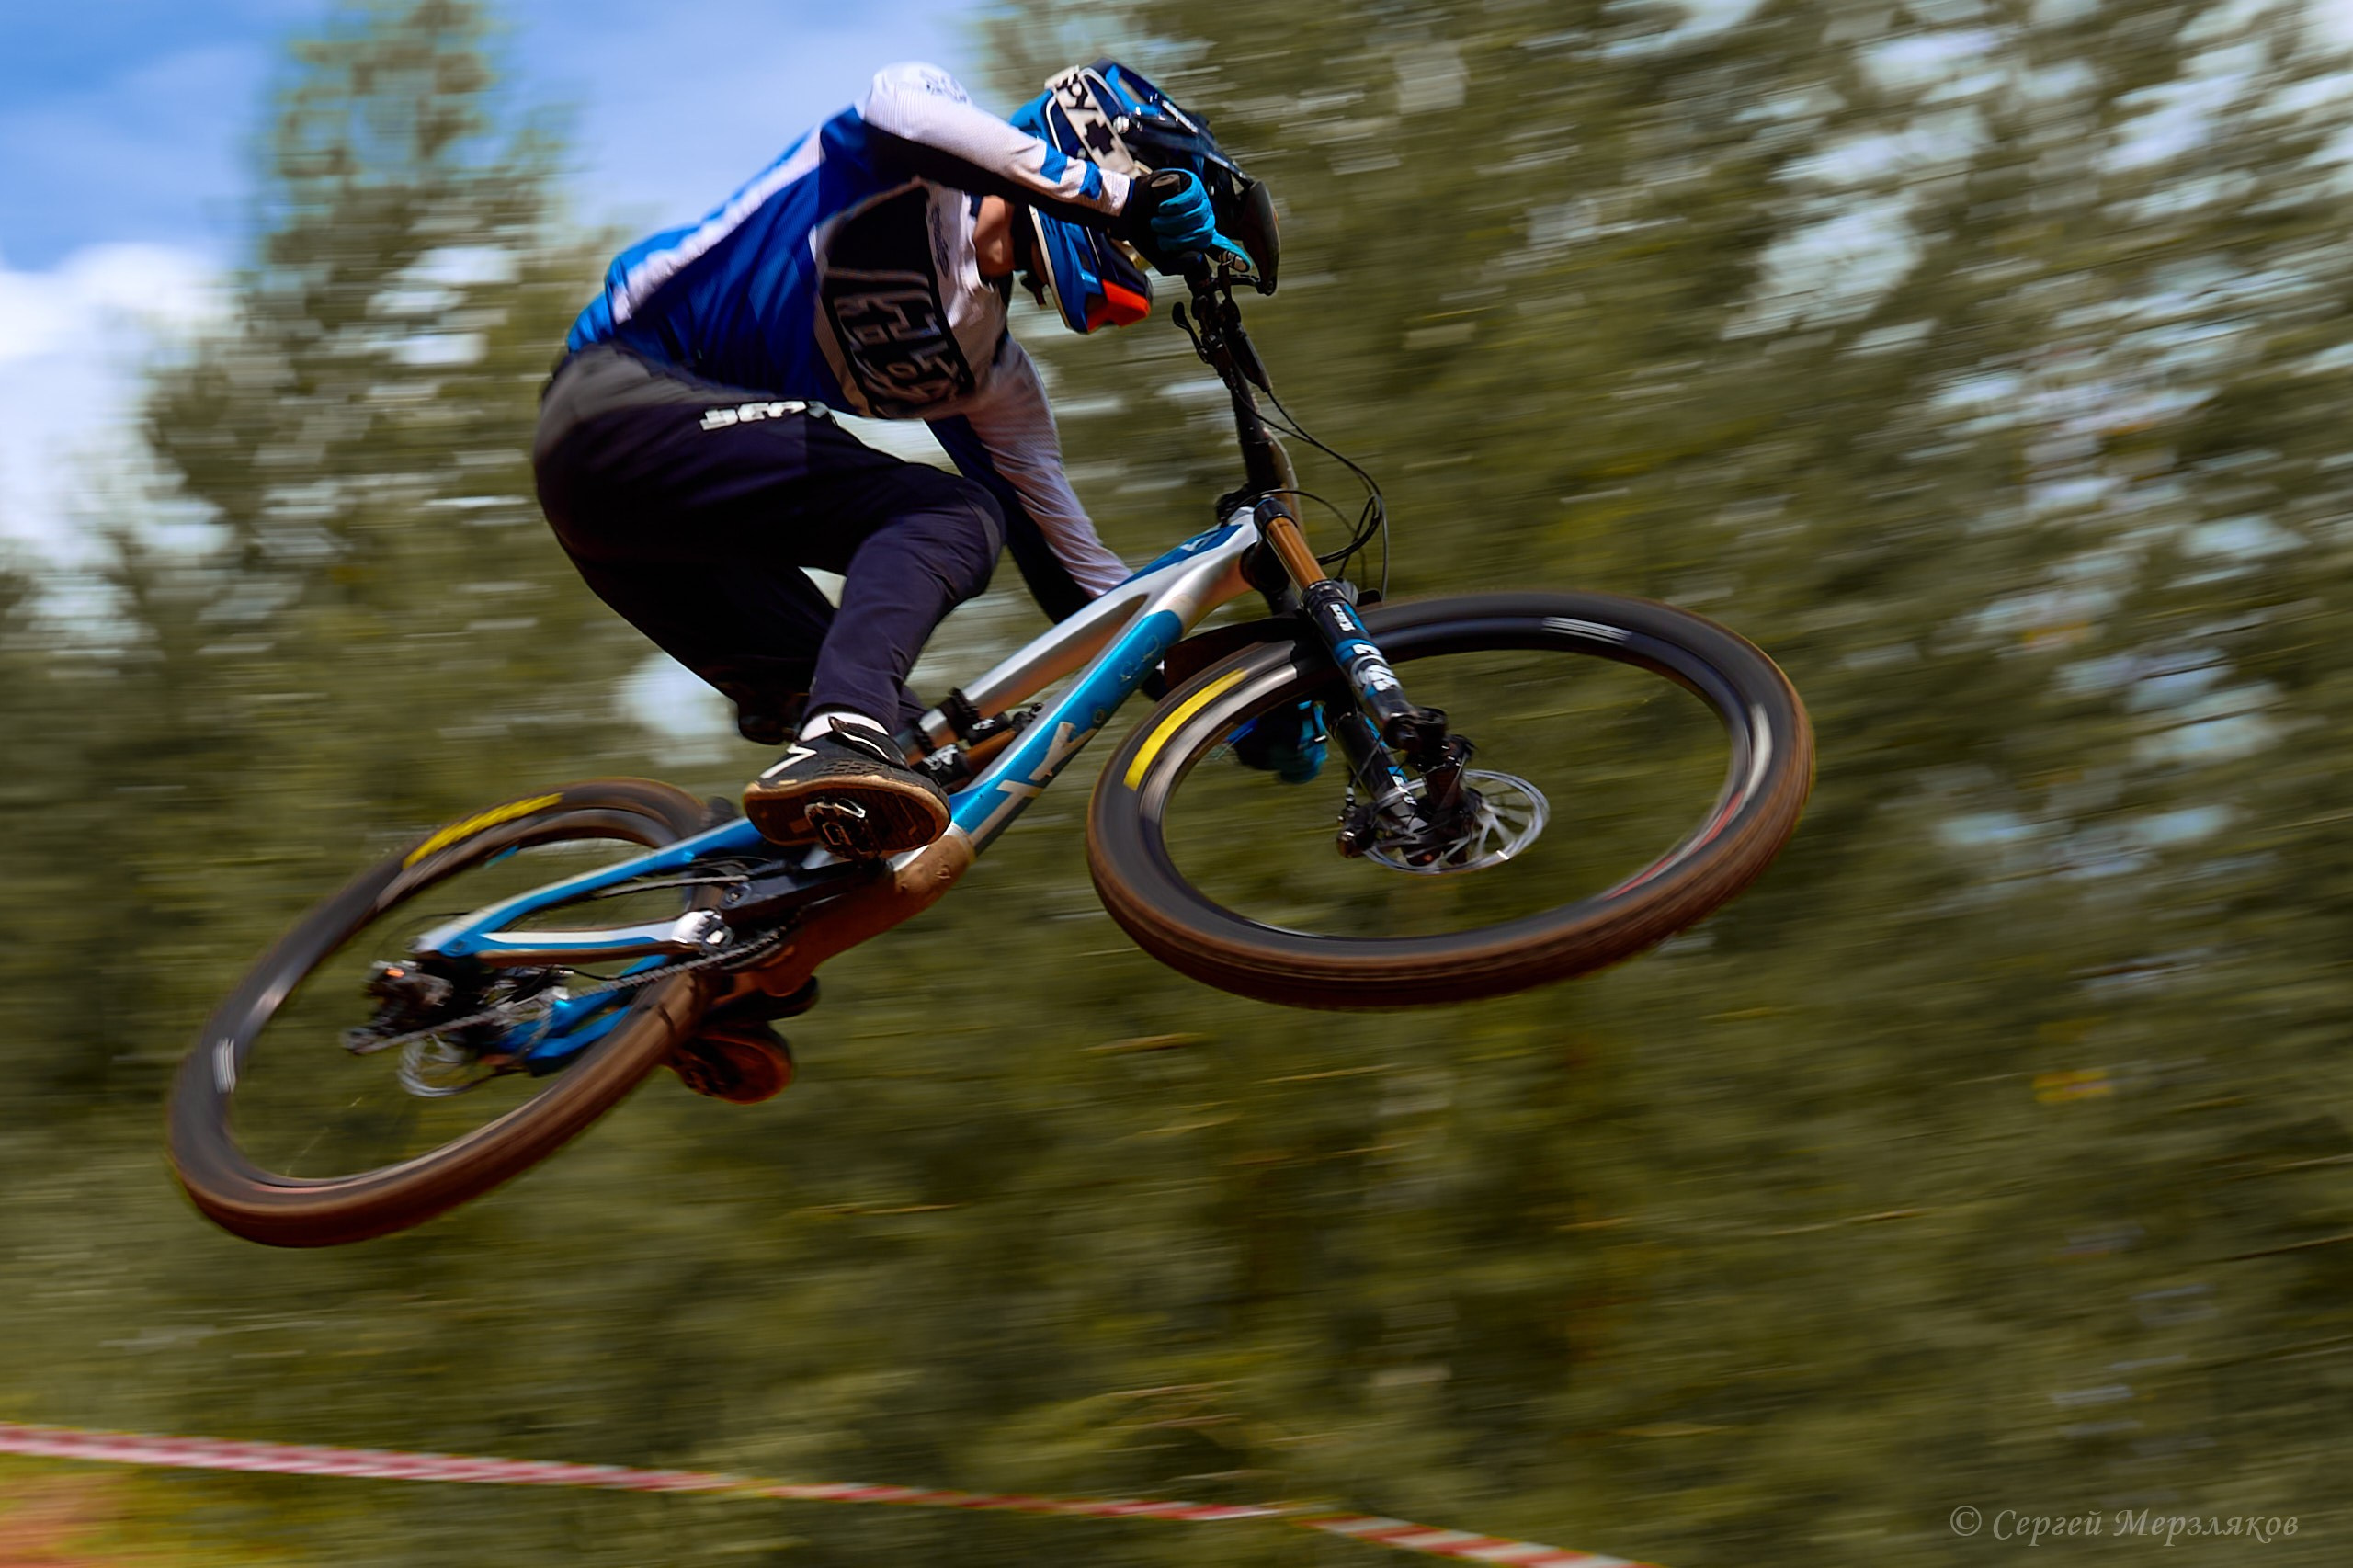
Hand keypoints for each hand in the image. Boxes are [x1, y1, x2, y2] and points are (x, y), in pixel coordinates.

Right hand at [1132, 169, 1252, 273]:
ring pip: (1197, 217)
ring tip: (1158, 221)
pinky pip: (1191, 199)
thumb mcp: (1162, 258)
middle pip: (1204, 233)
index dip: (1233, 255)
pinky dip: (1174, 207)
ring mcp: (1198, 200)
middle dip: (1179, 239)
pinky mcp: (1191, 183)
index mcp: (1198, 236)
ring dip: (1173, 223)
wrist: (1128, 211)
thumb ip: (1179, 264)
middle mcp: (1202, 218)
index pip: (1221, 247)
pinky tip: (1163, 208)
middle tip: (1161, 236)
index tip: (1245, 264)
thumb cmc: (1145, 232)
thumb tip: (1197, 257)